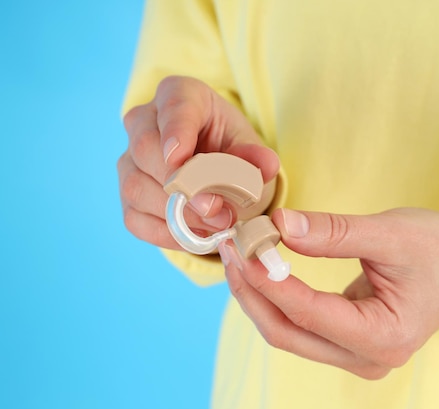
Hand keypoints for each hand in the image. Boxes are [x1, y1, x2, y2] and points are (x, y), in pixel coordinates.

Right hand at [117, 76, 278, 248]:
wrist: (219, 174)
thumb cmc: (231, 151)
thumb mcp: (250, 149)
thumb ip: (257, 156)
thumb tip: (266, 164)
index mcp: (179, 95)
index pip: (172, 107)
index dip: (175, 132)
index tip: (180, 157)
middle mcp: (144, 122)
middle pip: (146, 150)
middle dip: (182, 185)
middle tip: (216, 209)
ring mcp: (130, 161)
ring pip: (137, 187)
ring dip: (178, 214)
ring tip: (217, 224)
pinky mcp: (127, 197)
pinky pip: (136, 219)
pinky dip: (168, 234)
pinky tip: (197, 237)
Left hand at [220, 207, 438, 378]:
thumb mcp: (390, 232)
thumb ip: (332, 232)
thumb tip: (278, 226)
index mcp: (384, 337)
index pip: (309, 312)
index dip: (268, 279)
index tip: (241, 244)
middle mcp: (369, 359)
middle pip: (288, 333)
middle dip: (252, 292)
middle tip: (229, 248)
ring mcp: (357, 356)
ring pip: (289, 333)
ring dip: (258, 296)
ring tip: (237, 254)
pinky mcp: (348, 343)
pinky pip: (300, 327)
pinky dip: (275, 298)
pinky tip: (259, 269)